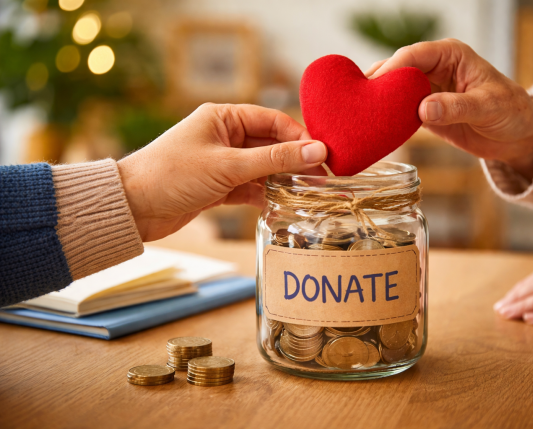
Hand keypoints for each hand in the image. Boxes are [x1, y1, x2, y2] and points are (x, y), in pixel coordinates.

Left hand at [117, 103, 326, 241]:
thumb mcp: (228, 165)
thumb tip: (316, 151)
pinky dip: (265, 196)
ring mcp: (222, 163)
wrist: (132, 208)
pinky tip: (282, 205)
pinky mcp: (218, 187)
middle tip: (322, 178)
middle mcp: (224, 137)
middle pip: (270, 145)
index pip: (272, 121)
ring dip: (282, 180)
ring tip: (308, 193)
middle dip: (295, 161)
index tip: (323, 155)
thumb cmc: (172, 175)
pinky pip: (250, 188)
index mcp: (223, 117)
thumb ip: (274, 159)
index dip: (299, 137)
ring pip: (262, 168)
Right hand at [366, 39, 532, 179]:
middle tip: (356, 103)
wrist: (518, 135)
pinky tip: (373, 131)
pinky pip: (398, 113)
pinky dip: (386, 120)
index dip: (391, 69)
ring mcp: (426, 90)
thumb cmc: (511, 112)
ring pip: (392, 92)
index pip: (412, 55)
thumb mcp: (488, 107)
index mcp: (449, 54)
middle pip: (395, 71)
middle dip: (376, 85)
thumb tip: (422, 109)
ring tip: (358, 118)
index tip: (373, 86)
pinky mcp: (422, 111)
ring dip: (377, 104)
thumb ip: (455, 107)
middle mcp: (434, 67)